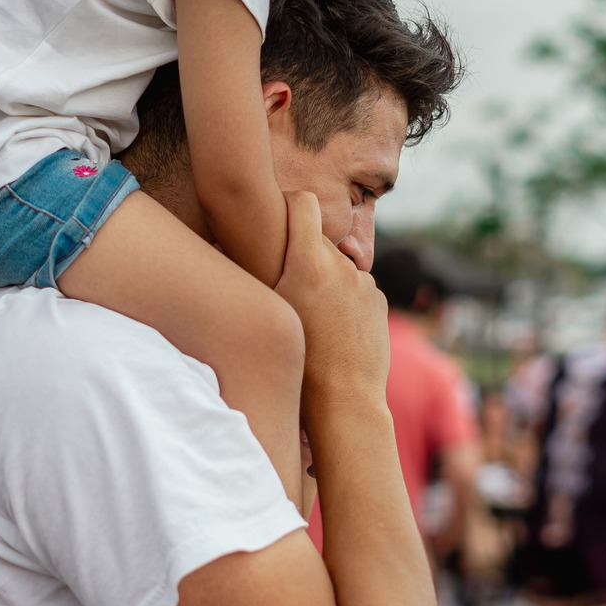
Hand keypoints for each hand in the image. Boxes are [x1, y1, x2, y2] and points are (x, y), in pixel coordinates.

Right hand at [276, 192, 387, 409]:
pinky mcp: (378, 301)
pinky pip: (355, 289)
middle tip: (284, 280)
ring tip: (311, 318)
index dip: (288, 203)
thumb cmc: (295, 364)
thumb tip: (227, 253)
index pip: (303, 202)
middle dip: (301, 253)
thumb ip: (261, 277)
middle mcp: (340, 266)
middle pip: (317, 240)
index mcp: (309, 263)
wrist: (344, 403)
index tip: (277, 214)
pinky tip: (333, 331)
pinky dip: (343, 300)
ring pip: (336, 267)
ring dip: (324, 280)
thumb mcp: (269, 314)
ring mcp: (363, 283)